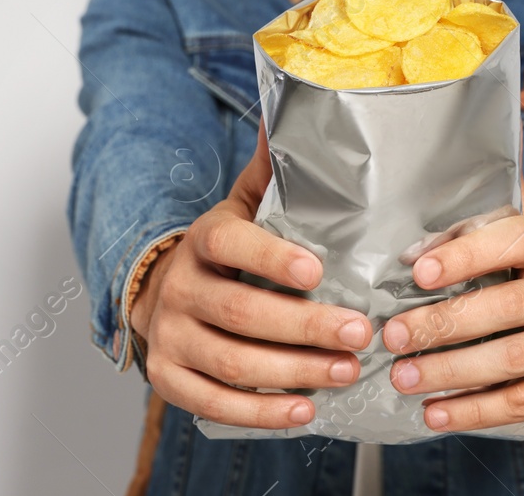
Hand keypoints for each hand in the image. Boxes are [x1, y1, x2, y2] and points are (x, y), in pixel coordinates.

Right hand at [132, 122, 373, 428]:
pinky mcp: (169, 379)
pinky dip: (263, 412)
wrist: (163, 294)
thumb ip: (276, 169)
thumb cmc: (227, 251)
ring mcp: (170, 336)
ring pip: (232, 361)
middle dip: (304, 328)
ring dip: (294, 371)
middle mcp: (180, 288)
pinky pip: (215, 402)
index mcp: (204, 239)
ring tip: (347, 371)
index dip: (271, 258)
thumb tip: (296, 110)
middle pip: (240, 312)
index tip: (318, 272)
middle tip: (361, 332)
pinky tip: (306, 410)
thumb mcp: (247, 206)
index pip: (231, 245)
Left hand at [382, 175, 523, 431]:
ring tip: (403, 377)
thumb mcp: (516, 235)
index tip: (417, 271)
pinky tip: (436, 412)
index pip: (513, 240)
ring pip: (514, 359)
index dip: (465, 255)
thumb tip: (422, 183)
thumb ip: (477, 215)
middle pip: (508, 306)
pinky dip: (476, 411)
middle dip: (444, 324)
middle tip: (393, 337)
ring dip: (452, 372)